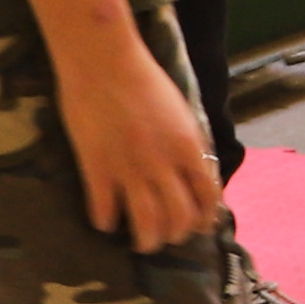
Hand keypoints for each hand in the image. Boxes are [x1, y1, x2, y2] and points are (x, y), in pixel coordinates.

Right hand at [62, 41, 223, 250]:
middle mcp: (164, 164)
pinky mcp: (97, 169)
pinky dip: (106, 222)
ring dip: (147, 240)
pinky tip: (106, 221)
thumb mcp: (180, 112)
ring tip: (143, 243)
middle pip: (179, 217)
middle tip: (169, 237)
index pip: (208, 196)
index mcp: (189, 147)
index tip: (201, 225)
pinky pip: (104, 210)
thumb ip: (187, 144)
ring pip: (147, 223)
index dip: (206, 217)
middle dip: (177, 234)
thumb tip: (193, 171)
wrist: (103, 60)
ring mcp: (130, 169)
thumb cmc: (144, 78)